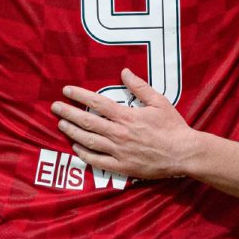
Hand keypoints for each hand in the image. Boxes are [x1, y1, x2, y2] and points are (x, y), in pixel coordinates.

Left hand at [50, 68, 196, 179]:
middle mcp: (119, 133)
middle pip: (87, 121)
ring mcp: (118, 151)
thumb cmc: (173, 127)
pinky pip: (97, 161)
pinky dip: (84, 154)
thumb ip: (139, 87)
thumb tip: (124, 72)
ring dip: (72, 132)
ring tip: (61, 124)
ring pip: (88, 141)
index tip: (66, 91)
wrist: (184, 154)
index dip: (79, 96)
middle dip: (68, 113)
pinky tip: (76, 148)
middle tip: (55, 107)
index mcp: (127, 116)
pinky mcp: (122, 167)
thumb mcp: (159, 101)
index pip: (96, 103)